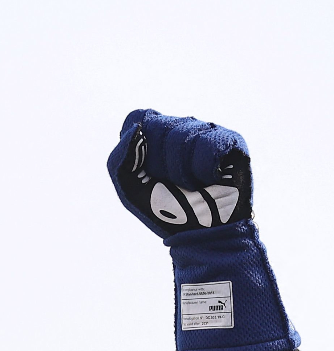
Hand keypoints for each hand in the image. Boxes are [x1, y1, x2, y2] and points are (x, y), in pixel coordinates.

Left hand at [104, 109, 297, 350]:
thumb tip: (137, 129)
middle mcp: (181, 127)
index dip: (138, 146)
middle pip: (159, 125)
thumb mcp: (129, 187)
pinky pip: (209, 142)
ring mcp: (206, 131)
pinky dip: (204, 167)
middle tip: (172, 182)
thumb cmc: (164, 210)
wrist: (200, 233)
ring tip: (192, 184)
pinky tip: (209, 179)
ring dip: (182, 169)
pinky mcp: (231, 140)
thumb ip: (119, 157)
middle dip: (160, 162)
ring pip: (184, 133)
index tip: (145, 171)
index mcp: (153, 136)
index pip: (138, 118)